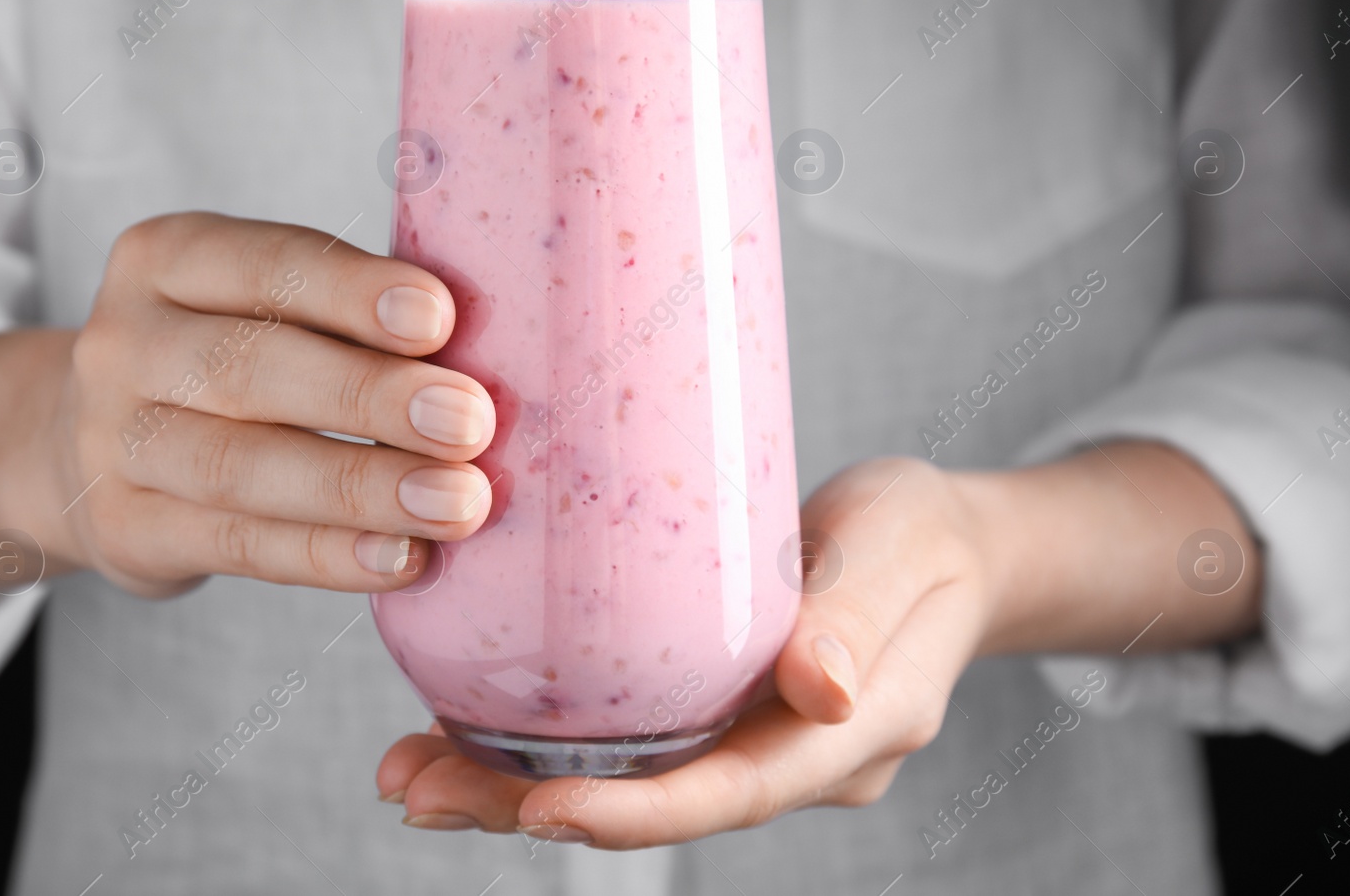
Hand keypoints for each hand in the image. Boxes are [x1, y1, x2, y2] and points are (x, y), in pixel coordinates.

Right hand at [40, 212, 497, 596]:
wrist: (88, 450)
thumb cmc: (228, 361)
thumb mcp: (262, 308)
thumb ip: (349, 318)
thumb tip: (479, 353)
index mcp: (166, 259)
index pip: (266, 265)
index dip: (352, 291)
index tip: (441, 317)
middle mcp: (124, 344)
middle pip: (250, 367)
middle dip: (370, 395)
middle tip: (470, 422)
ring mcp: (112, 444)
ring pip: (241, 468)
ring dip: (363, 487)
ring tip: (458, 503)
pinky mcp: (127, 531)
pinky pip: (240, 546)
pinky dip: (330, 555)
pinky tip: (407, 558)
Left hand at [375, 458, 991, 847]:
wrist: (942, 548)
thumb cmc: (921, 536)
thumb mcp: (901, 548)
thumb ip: (860, 614)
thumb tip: (824, 690)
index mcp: (844, 736)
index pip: (733, 794)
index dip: (637, 814)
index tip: (539, 809)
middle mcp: (784, 758)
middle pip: (654, 804)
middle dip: (529, 809)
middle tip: (416, 789)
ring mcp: (746, 740)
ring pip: (626, 780)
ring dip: (512, 783)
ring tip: (408, 767)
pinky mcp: (712, 708)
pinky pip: (624, 738)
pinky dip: (541, 738)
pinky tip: (461, 716)